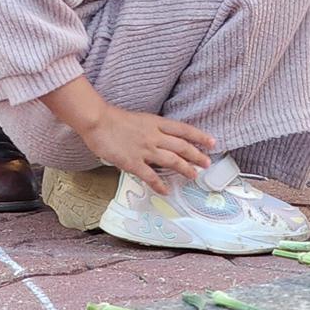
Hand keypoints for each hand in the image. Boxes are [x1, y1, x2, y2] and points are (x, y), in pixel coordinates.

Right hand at [81, 103, 215, 193]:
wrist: (97, 120)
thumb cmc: (115, 119)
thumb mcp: (140, 119)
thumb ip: (152, 129)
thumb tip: (161, 139)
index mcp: (156, 123)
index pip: (183, 129)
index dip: (199, 136)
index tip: (212, 142)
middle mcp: (154, 136)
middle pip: (181, 146)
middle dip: (197, 155)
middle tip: (207, 163)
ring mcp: (144, 149)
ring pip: (171, 160)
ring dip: (184, 168)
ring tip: (194, 176)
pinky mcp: (132, 162)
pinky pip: (149, 175)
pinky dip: (159, 184)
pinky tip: (165, 190)